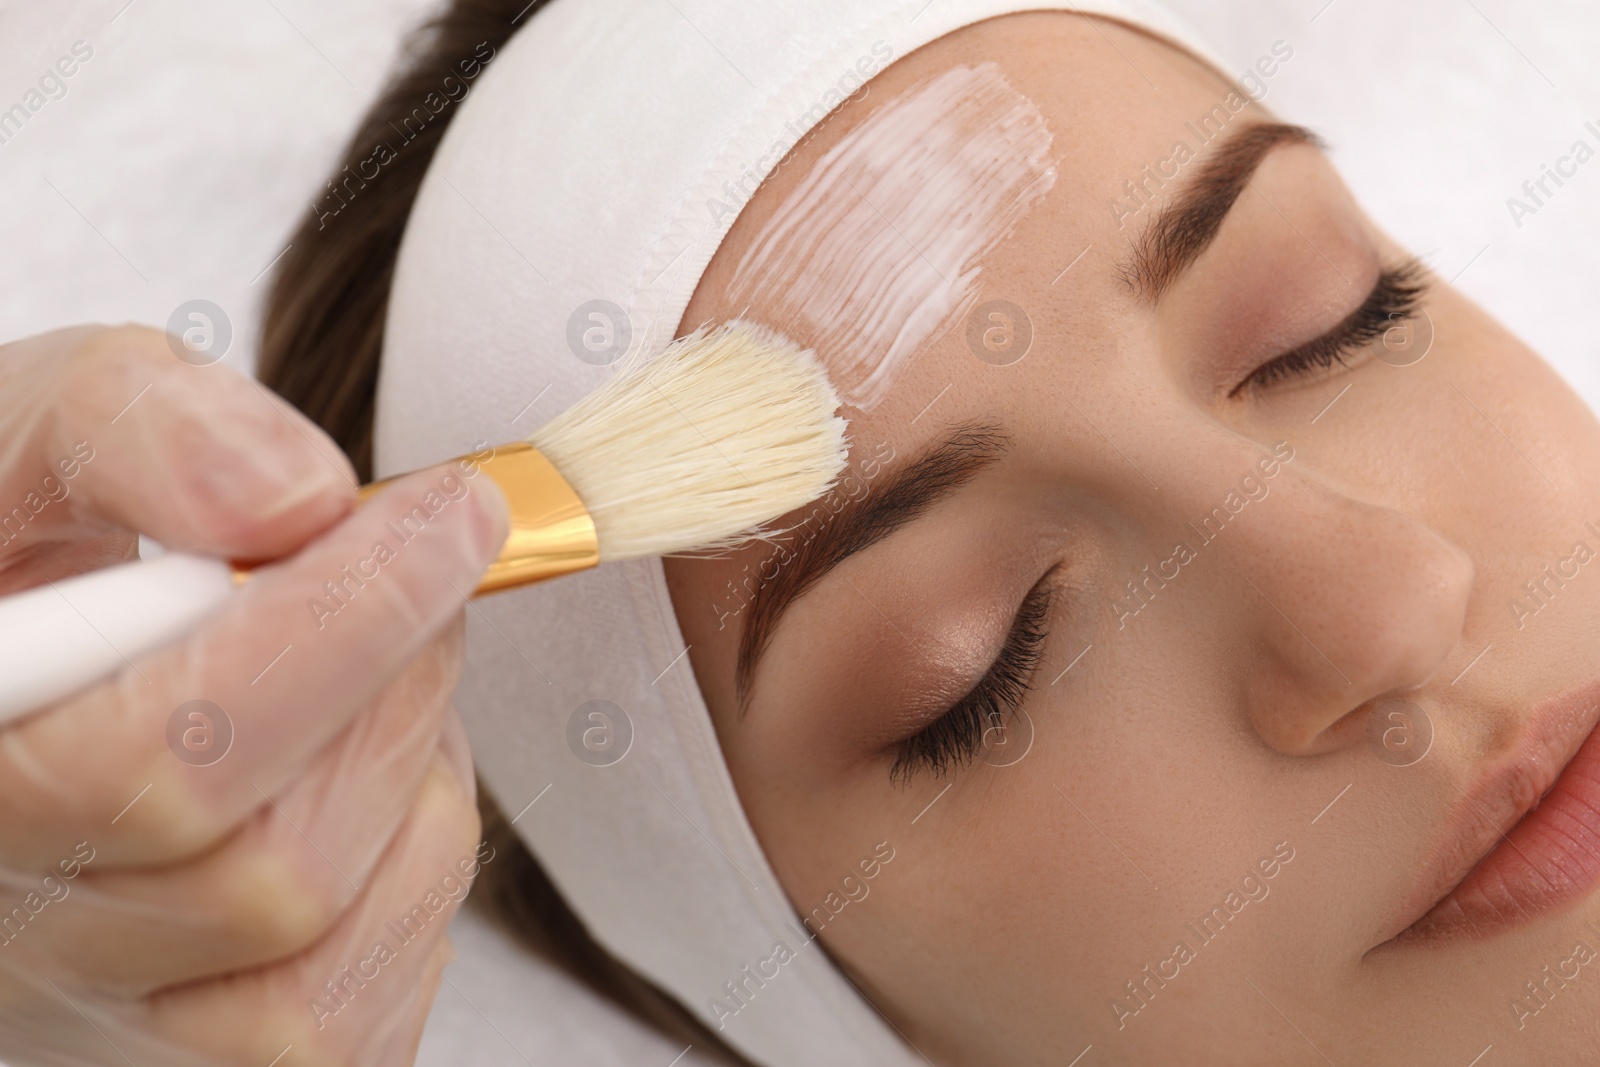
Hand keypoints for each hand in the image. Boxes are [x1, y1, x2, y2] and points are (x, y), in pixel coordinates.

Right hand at [0, 325, 506, 1064]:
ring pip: (329, 972)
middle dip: (398, 697)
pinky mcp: (180, 1062)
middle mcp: (2, 944)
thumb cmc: (10, 554)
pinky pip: (350, 1029)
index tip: (453, 519)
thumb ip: (135, 434)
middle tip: (426, 573)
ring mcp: (89, 1032)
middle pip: (276, 880)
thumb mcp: (31, 439)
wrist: (19, 654)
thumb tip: (297, 501)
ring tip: (370, 681)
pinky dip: (405, 885)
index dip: (349, 629)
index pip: (170, 761)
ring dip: (411, 794)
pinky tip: (361, 783)